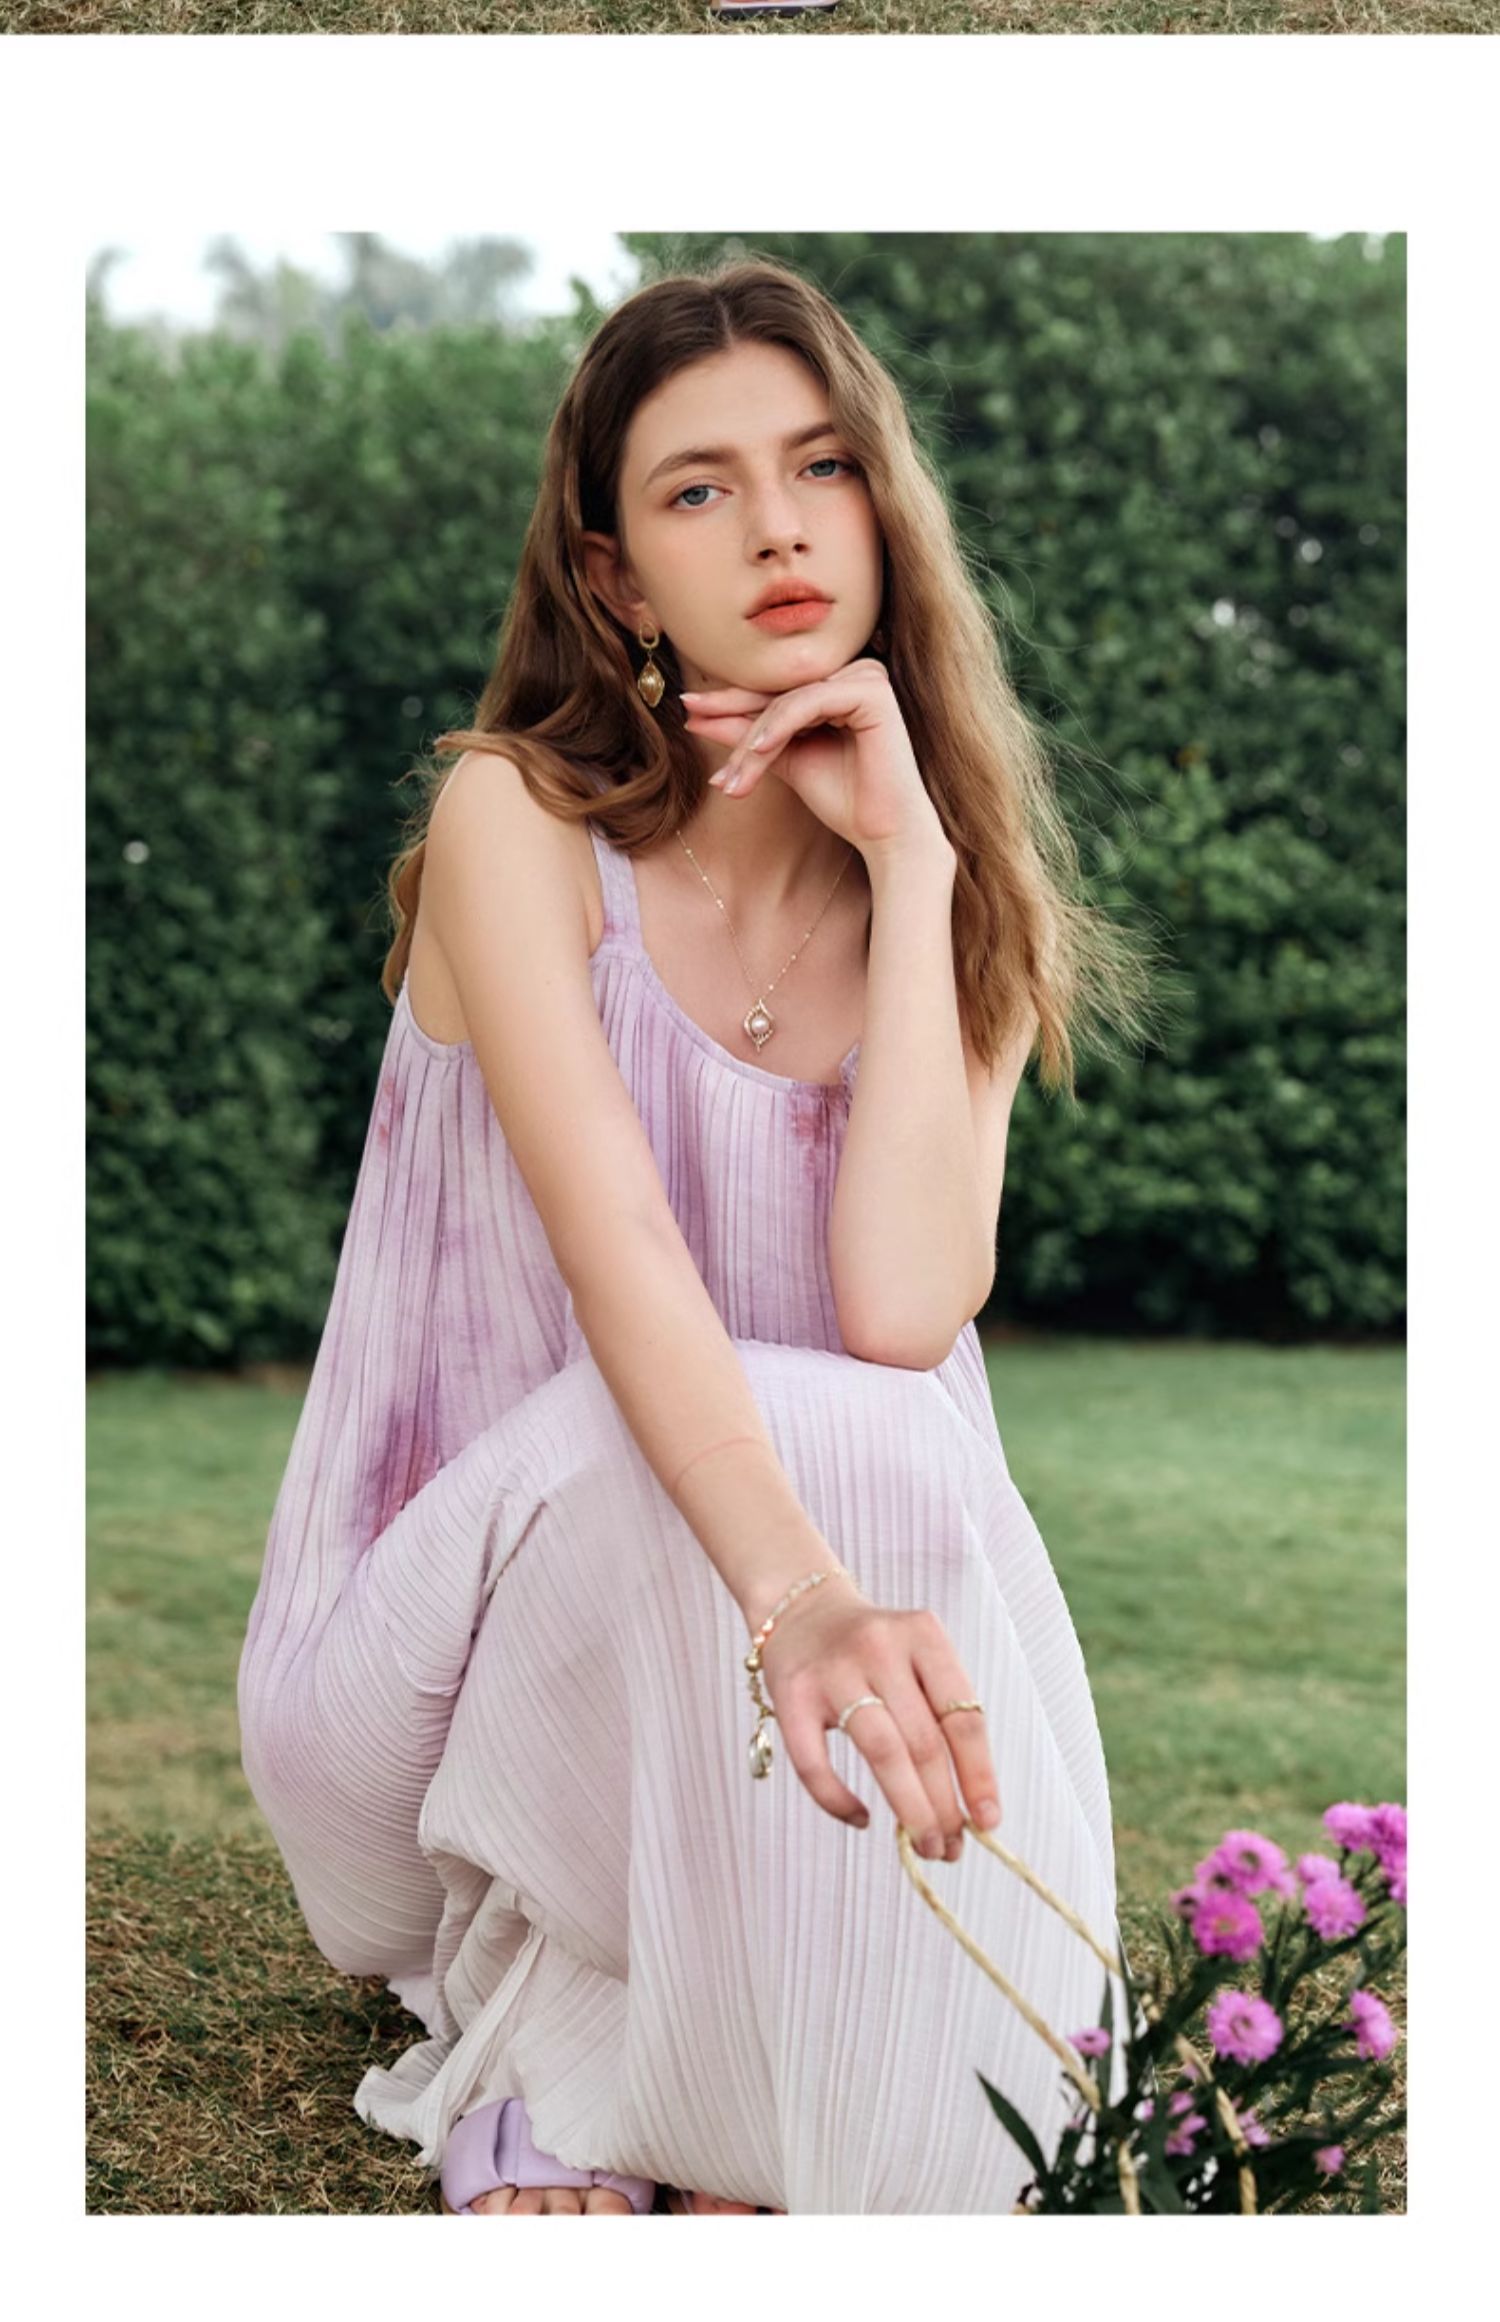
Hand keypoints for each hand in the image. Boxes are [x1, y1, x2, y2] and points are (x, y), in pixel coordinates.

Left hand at [680, 659, 951, 862]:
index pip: (775, 693)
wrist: (886, 835)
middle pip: (778, 693)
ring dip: (753, 739)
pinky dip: (780, 726)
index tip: (688, 714)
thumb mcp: (784, 762)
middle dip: (731, 714)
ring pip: (788, 701)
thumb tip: (696, 718)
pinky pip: (810, 703)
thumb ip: (747, 738)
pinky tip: (758, 751)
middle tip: (690, 719)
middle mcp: (854, 674)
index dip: (730, 703)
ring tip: (729, 777)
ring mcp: (866, 678)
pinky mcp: (873, 691)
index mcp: (837, 686)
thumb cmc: (844, 800)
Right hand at [755, 1580, 1001, 1859]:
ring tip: (923, 1844)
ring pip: (882, 1752)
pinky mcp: (791, 1695)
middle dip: (944, 1806)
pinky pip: (814, 1763)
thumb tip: (968, 1806)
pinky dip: (837, 1801)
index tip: (988, 1821)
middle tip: (951, 1848)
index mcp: (923, 1636)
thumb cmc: (872, 1648)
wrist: (799, 1605)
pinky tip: (860, 1819)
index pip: (962, 1715)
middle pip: (924, 1742)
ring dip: (910, 1808)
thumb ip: (939, 1714)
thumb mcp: (916, 1656)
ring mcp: (832, 1670)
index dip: (979, 1775)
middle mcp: (880, 1647)